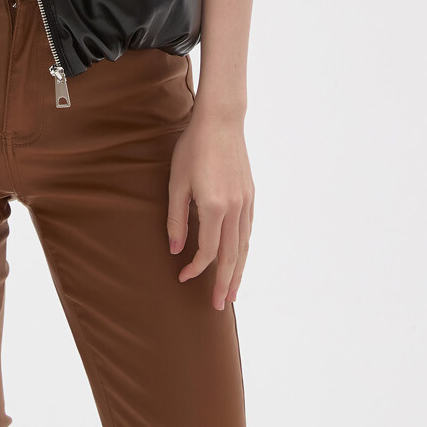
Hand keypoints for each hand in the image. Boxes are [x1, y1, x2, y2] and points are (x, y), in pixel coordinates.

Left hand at [166, 103, 253, 309]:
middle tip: (220, 306)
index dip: (195, 268)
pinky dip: (244, 249)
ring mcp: (246, 202)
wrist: (221, 120)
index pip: (206, 250)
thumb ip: (176, 218)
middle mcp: (235, 209)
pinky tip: (239, 257)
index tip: (182, 276)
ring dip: (238, 271)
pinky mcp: (250, 194)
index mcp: (214, 207)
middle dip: (224, 283)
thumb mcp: (176, 182)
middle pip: (231, 256)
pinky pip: (248, 230)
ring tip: (232, 291)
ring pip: (244, 246)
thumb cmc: (192, 148)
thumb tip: (175, 249)